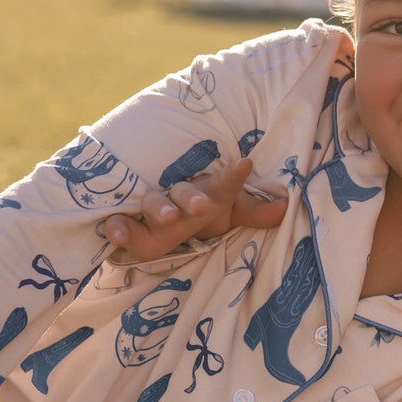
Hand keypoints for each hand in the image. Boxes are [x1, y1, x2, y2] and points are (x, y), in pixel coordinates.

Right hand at [100, 154, 284, 264]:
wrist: (162, 219)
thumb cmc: (202, 214)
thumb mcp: (230, 214)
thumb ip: (254, 213)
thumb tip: (283, 208)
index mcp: (206, 194)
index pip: (223, 185)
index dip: (234, 178)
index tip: (246, 163)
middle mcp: (178, 198)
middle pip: (184, 194)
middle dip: (190, 199)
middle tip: (201, 205)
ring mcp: (152, 209)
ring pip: (153, 204)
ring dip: (158, 209)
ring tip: (165, 216)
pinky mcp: (130, 227)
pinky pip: (120, 224)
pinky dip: (117, 228)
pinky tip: (117, 237)